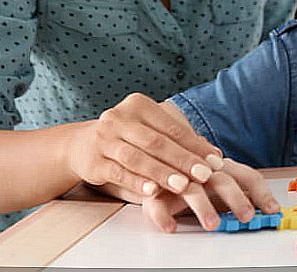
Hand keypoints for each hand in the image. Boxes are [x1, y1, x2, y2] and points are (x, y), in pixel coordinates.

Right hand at [65, 93, 223, 199]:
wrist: (81, 145)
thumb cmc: (127, 139)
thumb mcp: (149, 132)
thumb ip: (178, 141)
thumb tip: (215, 156)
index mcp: (138, 105)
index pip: (171, 127)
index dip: (194, 145)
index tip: (215, 161)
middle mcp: (119, 118)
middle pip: (156, 142)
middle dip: (182, 160)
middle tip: (204, 175)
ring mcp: (104, 139)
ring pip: (137, 158)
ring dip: (162, 173)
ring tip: (183, 186)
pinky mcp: (94, 161)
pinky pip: (118, 173)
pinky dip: (137, 182)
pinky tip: (152, 191)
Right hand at [142, 158, 279, 232]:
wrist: (152, 162)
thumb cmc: (193, 176)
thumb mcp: (219, 183)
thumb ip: (241, 192)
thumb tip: (271, 209)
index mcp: (222, 166)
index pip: (246, 176)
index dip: (261, 193)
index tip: (272, 210)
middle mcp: (202, 169)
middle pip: (222, 180)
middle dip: (236, 198)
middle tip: (247, 216)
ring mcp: (177, 178)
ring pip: (191, 189)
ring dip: (203, 207)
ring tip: (212, 225)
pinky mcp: (153, 192)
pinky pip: (157, 203)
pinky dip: (163, 216)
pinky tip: (171, 228)